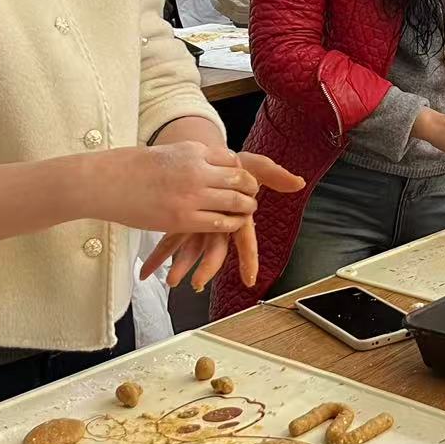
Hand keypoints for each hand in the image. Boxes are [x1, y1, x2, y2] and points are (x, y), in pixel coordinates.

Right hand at [100, 141, 265, 234]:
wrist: (104, 182)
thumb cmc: (131, 167)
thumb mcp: (167, 152)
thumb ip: (191, 158)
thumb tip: (211, 165)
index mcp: (192, 150)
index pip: (233, 160)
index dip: (241, 171)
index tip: (243, 178)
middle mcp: (196, 171)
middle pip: (240, 180)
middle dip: (251, 189)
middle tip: (253, 195)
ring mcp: (191, 196)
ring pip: (235, 202)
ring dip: (246, 208)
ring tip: (247, 211)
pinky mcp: (182, 219)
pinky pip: (219, 223)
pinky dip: (231, 225)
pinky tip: (231, 225)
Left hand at [137, 151, 304, 288]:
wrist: (207, 160)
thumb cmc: (231, 166)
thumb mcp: (253, 165)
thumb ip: (274, 174)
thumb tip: (299, 182)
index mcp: (235, 216)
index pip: (244, 239)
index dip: (249, 259)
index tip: (249, 278)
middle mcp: (216, 224)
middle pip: (213, 249)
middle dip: (206, 267)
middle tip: (197, 283)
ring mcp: (197, 224)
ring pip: (189, 249)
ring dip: (179, 266)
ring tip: (170, 280)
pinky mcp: (179, 221)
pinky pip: (167, 242)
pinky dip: (156, 257)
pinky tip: (145, 272)